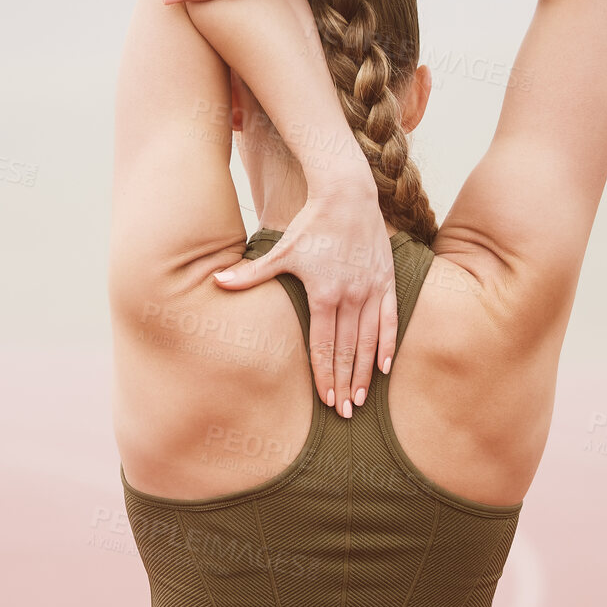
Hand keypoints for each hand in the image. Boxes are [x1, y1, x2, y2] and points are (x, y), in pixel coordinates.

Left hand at [212, 186, 397, 417]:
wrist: (347, 193)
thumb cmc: (310, 223)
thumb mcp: (280, 250)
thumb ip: (251, 273)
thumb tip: (217, 282)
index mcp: (324, 294)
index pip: (324, 346)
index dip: (324, 376)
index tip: (326, 401)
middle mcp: (351, 296)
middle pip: (347, 350)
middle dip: (344, 383)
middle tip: (345, 412)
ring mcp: (372, 289)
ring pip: (370, 341)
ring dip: (365, 372)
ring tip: (362, 398)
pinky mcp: (386, 280)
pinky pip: (390, 319)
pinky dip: (388, 344)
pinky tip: (385, 367)